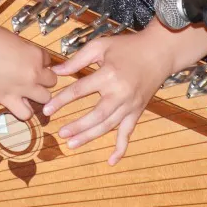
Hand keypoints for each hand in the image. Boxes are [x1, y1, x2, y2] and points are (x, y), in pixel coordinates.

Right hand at [0, 25, 56, 120]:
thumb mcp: (10, 36)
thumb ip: (22, 47)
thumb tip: (22, 51)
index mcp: (34, 54)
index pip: (48, 59)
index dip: (41, 61)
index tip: (34, 61)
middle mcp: (33, 73)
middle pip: (52, 80)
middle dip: (44, 78)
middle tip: (33, 76)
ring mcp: (23, 88)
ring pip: (46, 98)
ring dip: (39, 95)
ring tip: (29, 91)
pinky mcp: (9, 100)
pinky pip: (25, 114)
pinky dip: (25, 111)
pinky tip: (19, 104)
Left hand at [41, 28, 175, 164]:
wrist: (159, 52)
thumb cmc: (127, 46)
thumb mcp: (100, 46)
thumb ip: (77, 60)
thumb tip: (56, 71)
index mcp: (108, 75)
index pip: (80, 91)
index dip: (62, 101)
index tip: (47, 109)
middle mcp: (120, 93)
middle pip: (95, 115)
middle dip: (77, 126)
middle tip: (61, 133)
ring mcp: (130, 105)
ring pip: (108, 126)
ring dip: (90, 136)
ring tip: (72, 143)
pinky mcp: (137, 111)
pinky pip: (128, 132)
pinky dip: (121, 148)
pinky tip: (111, 161)